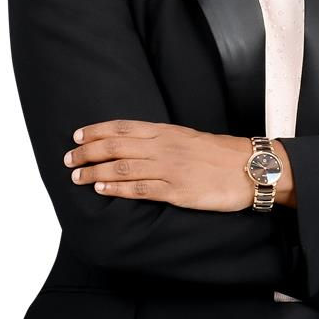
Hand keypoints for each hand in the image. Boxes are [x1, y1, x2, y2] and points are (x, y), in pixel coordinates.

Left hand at [63, 119, 254, 211]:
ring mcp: (169, 169)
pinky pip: (140, 189)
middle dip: (88, 151)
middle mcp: (163, 146)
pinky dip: (117, 188)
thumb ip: (163, 139)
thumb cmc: (220, 153)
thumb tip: (137, 144)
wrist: (248, 167)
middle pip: (116, 146)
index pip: (123, 127)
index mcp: (166, 130)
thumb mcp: (188, 136)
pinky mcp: (176, 191)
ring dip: (94, 171)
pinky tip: (101, 189)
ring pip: (122, 167)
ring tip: (77, 176)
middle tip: (69, 158)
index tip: (78, 134)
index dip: (97, 130)